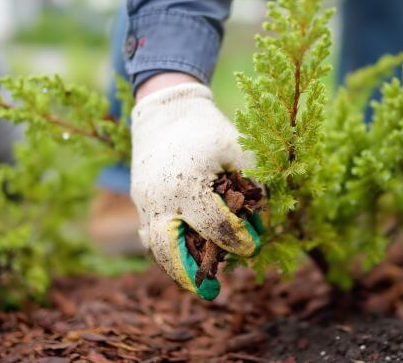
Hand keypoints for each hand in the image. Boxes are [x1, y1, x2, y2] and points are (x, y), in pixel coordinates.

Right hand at [130, 82, 260, 299]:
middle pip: (168, 250)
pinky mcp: (138, 200)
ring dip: (174, 266)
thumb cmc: (208, 129)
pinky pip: (149, 232)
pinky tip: (184, 256)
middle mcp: (160, 197)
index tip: (252, 247)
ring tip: (197, 280)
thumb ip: (254, 185)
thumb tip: (264, 221)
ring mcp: (144, 200)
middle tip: (211, 292)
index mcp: (188, 183)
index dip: (237, 240)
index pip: (215, 226)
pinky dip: (164, 249)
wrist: (165, 110)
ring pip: (153, 246)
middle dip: (189, 274)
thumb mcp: (238, 149)